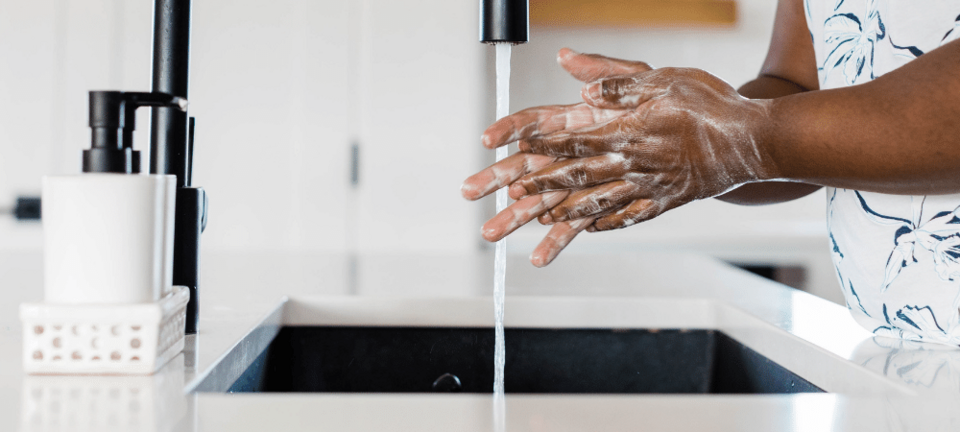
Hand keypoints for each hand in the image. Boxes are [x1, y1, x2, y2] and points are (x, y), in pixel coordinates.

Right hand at [462, 49, 652, 266]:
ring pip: (541, 201)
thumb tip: (567, 57)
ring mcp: (580, 183)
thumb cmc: (667, 108)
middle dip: (495, 180)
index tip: (488, 139)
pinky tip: (541, 255)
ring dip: (516, 218)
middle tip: (468, 191)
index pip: (532, 124)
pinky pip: (574, 224)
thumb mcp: (638, 80)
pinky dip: (558, 239)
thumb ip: (602, 71)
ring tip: (491, 234)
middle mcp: (569, 154)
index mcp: (573, 123)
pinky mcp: (597, 205)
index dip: (509, 130)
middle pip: (525, 168)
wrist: (700, 144)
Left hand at [512, 66, 774, 231]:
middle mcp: (633, 164)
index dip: (542, 146)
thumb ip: (619, 82)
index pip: (574, 141)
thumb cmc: (711, 102)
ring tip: (540, 224)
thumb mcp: (664, 78)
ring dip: (565, 215)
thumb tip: (582, 85)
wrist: (756, 140)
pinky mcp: (667, 201)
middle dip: (539, 188)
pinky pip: (631, 217)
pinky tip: (592, 229)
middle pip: (576, 178)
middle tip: (512, 197)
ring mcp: (649, 187)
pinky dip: (608, 224)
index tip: (514, 150)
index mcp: (628, 132)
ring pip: (598, 204)